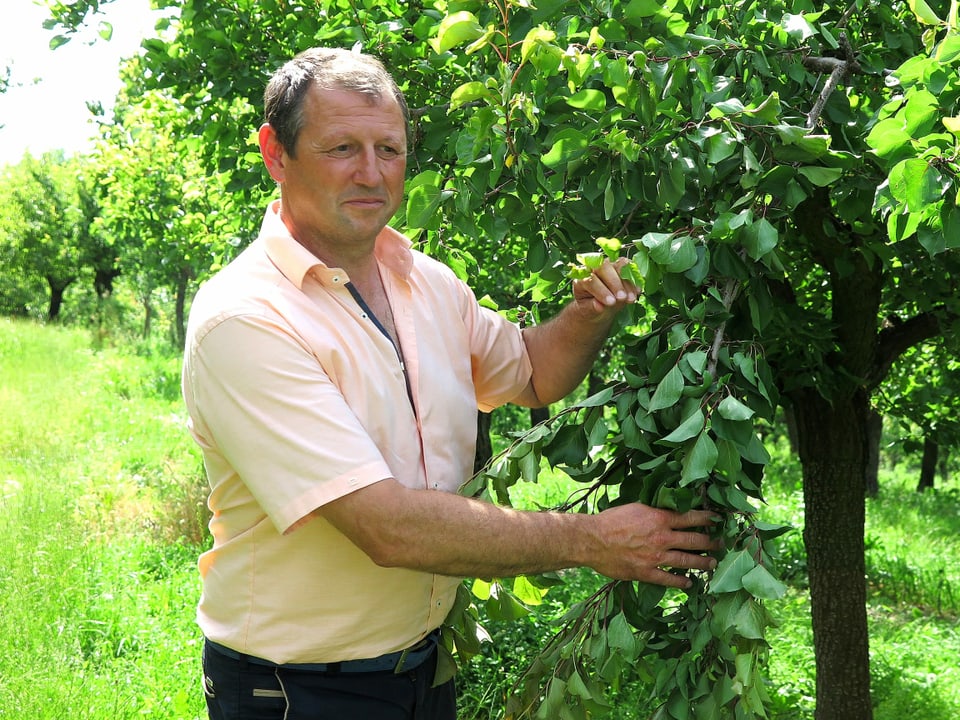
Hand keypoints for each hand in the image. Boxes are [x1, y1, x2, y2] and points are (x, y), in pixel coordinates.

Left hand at [572, 257, 639, 315]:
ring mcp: (609, 265)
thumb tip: (599, 306)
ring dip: (627, 282)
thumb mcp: (588, 311)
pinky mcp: (621, 266)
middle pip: (605, 268)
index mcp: (582, 278)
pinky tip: (637, 292)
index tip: (611, 302)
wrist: (600, 305)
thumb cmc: (591, 307)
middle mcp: (594, 267)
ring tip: (631, 299)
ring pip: (620, 266)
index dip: (601, 291)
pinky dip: (635, 280)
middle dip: (615, 284)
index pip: (590, 280)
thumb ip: (592, 308)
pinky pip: (630, 268)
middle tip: (622, 298)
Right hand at [590, 504, 720, 587]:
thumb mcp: (636, 507)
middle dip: (711, 542)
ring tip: (712, 563)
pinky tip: (689, 583)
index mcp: (660, 518)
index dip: (707, 518)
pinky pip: (669, 579)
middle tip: (721, 544)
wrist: (592, 540)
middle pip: (694, 540)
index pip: (691, 517)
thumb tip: (668, 510)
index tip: (718, 520)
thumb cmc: (611, 520)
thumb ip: (654, 510)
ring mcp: (656, 557)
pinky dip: (681, 582)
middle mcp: (662, 538)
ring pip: (687, 561)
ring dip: (702, 562)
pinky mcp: (646, 573)